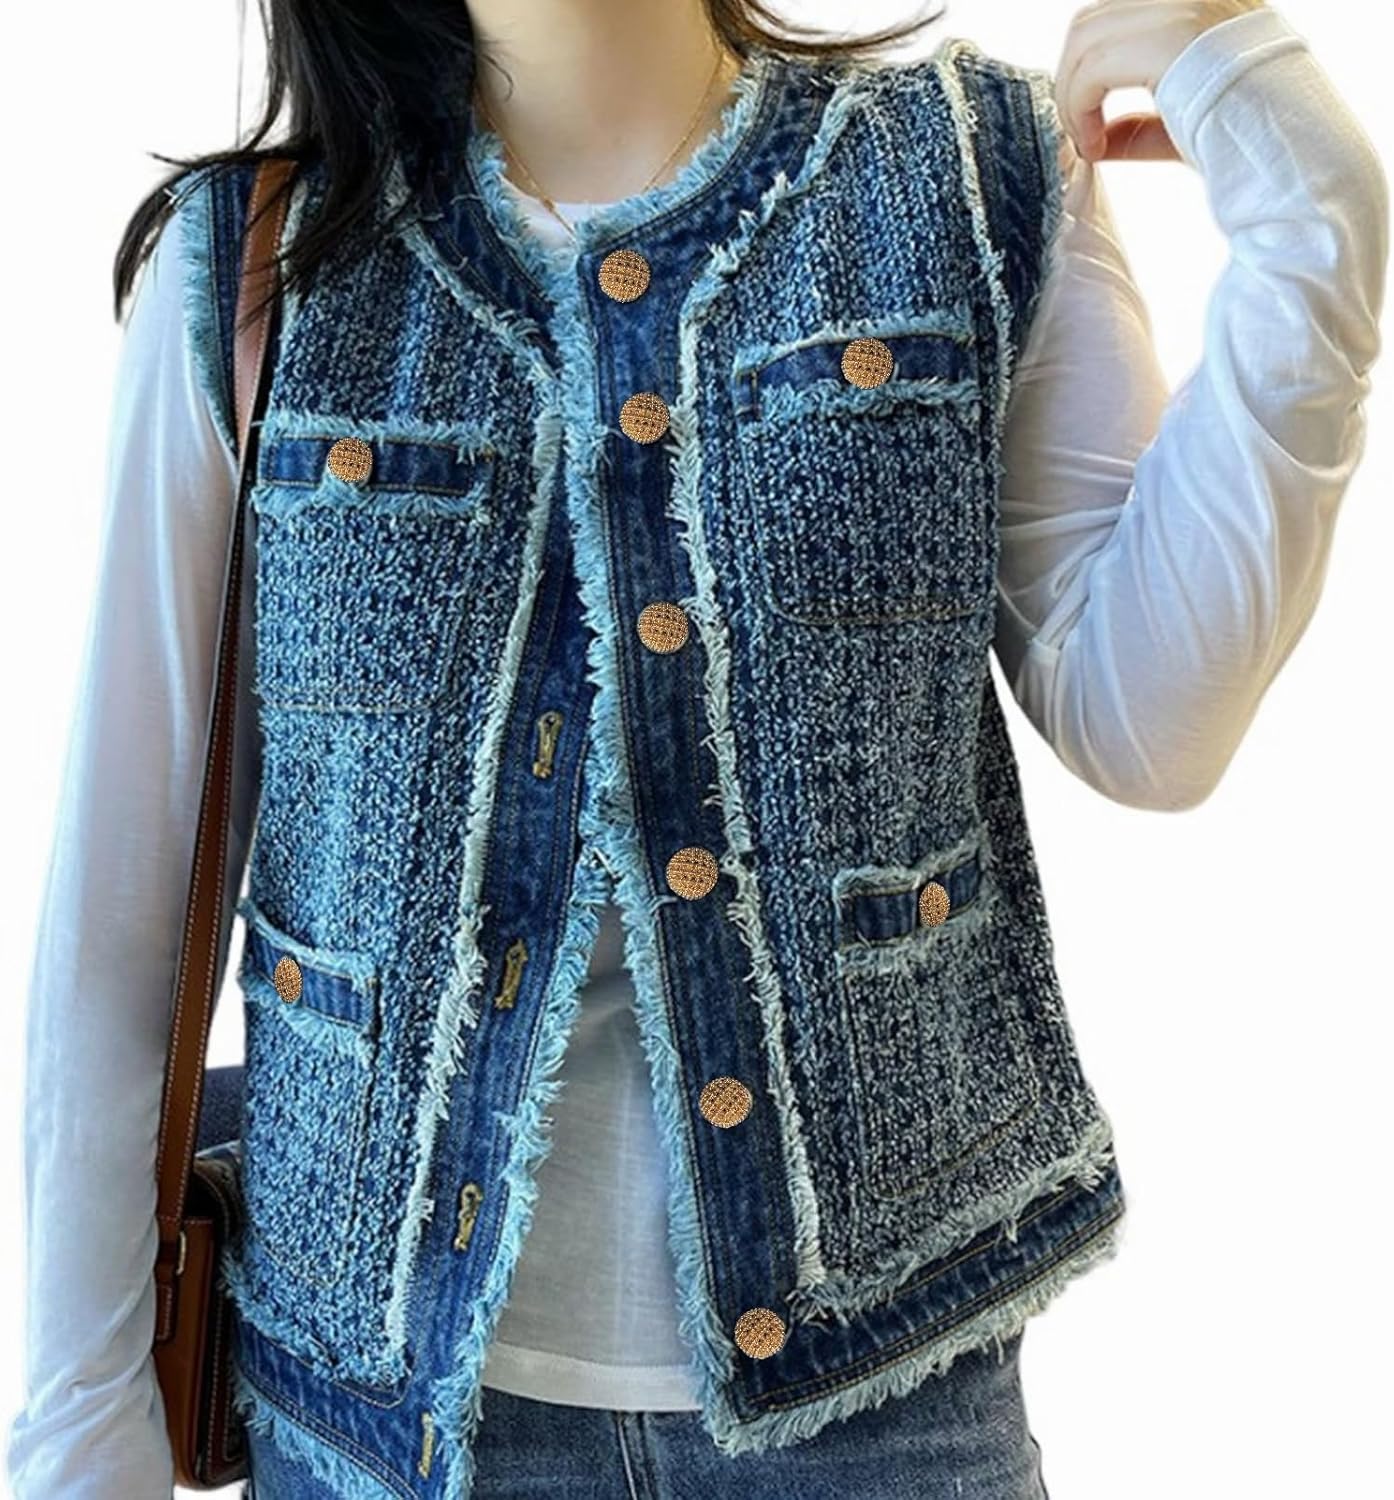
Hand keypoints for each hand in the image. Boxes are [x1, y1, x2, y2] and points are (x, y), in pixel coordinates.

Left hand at [1054, 0, 1266, 160]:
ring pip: (1085, 40)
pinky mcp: (1171, 35)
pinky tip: (1094, 143)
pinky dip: (1080, 108)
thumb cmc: (1250, 138)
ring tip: (1088, 140)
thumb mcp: (1189, 119)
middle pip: (1092, 19)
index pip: (1118, 9)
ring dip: (1072, 98)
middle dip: (1071, 78)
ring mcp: (1183, 3)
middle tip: (1080, 129)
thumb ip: (1144, 122)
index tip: (1088, 113)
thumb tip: (1101, 136)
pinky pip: (1093, 68)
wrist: (1291, 146)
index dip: (1089, 60)